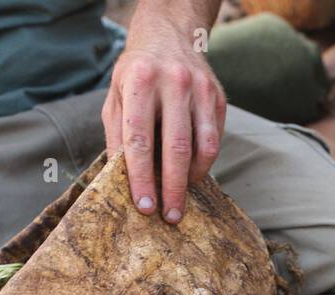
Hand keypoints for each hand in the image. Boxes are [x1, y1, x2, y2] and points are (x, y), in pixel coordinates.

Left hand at [102, 24, 225, 223]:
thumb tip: (122, 178)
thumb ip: (116, 135)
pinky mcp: (218, 98)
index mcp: (140, 81)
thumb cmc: (136, 74)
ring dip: (192, 180)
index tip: (144, 206)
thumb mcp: (115, 96)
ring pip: (202, 147)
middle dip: (172, 188)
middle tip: (170, 217)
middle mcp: (173, 83)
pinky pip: (215, 140)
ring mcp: (200, 90)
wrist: (170, 36)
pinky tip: (192, 174)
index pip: (140, 140)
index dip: (141, 177)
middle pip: (175, 148)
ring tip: (181, 199)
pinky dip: (204, 164)